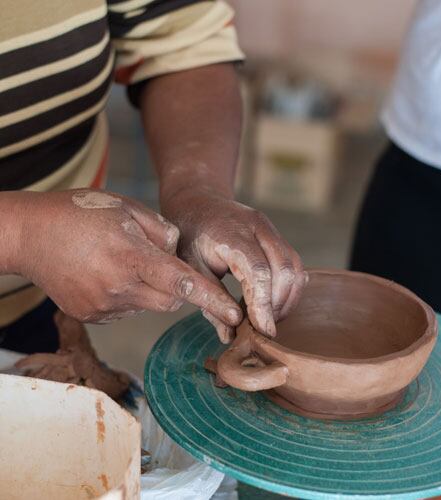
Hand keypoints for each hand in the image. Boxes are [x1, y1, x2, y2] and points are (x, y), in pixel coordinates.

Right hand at [12, 189, 241, 325]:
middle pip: (171, 300)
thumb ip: (161, 230)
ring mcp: (103, 306)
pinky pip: (127, 310)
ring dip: (151, 288)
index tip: (236, 313)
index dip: (212, 299)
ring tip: (125, 262)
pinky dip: (131, 295)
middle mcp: (118, 287)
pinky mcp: (92, 316)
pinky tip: (109, 274)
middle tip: (158, 261)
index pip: (182, 283)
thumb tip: (178, 252)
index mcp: (130, 256)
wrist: (28, 235)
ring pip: (149, 305)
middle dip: (177, 286)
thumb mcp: (125, 206)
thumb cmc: (78, 212)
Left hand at [162, 188, 307, 341]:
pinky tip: (270, 302)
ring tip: (267, 318)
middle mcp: (257, 227)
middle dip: (278, 305)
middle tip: (261, 328)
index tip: (263, 331)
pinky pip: (294, 264)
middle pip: (284, 269)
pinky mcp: (277, 236)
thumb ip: (210, 300)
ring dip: (287, 298)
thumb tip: (230, 335)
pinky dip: (288, 288)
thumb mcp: (189, 268)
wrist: (197, 201)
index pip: (258, 271)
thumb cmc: (189, 234)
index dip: (263, 304)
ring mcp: (270, 229)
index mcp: (231, 233)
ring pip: (295, 267)